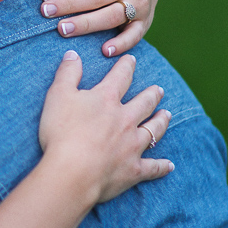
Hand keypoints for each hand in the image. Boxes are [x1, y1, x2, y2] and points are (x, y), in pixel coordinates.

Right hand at [38, 51, 172, 203]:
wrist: (72, 173)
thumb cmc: (62, 132)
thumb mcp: (58, 95)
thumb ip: (67, 73)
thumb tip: (73, 54)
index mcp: (107, 99)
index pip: (120, 77)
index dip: (126, 66)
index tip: (131, 60)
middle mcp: (125, 119)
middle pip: (144, 103)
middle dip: (152, 94)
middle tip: (158, 90)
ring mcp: (132, 145)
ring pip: (153, 130)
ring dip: (161, 121)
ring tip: (167, 114)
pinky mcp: (133, 169)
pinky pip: (153, 167)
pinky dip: (162, 166)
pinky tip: (169, 166)